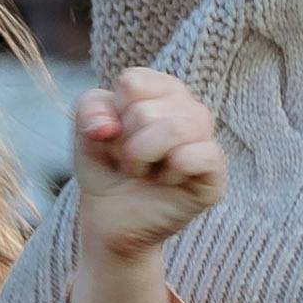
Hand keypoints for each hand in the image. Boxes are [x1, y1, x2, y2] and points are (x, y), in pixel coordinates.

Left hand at [70, 67, 226, 276]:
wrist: (111, 219)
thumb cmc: (106, 168)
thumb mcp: (86, 132)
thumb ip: (90, 109)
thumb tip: (109, 127)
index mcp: (160, 90)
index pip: (132, 83)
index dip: (114, 114)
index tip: (114, 136)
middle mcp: (187, 108)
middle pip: (147, 111)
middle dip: (126, 144)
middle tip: (129, 162)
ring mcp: (204, 139)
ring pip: (177, 127)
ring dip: (145, 157)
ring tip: (143, 172)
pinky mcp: (215, 172)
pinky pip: (201, 155)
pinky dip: (172, 172)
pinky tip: (167, 182)